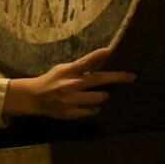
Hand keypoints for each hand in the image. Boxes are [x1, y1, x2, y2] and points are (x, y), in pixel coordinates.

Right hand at [5, 48, 135, 118]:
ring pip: (100, 98)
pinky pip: (92, 110)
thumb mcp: (63, 69)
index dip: (98, 55)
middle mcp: (70, 85)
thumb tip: (103, 58)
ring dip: (103, 95)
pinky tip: (90, 105)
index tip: (110, 50)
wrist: (33, 98)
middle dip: (118, 78)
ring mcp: (70, 100)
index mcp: (67, 71)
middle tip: (131, 77)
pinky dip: (94, 107)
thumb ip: (80, 67)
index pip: (85, 62)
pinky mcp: (70, 113)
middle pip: (99, 79)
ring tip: (100, 94)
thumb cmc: (51, 80)